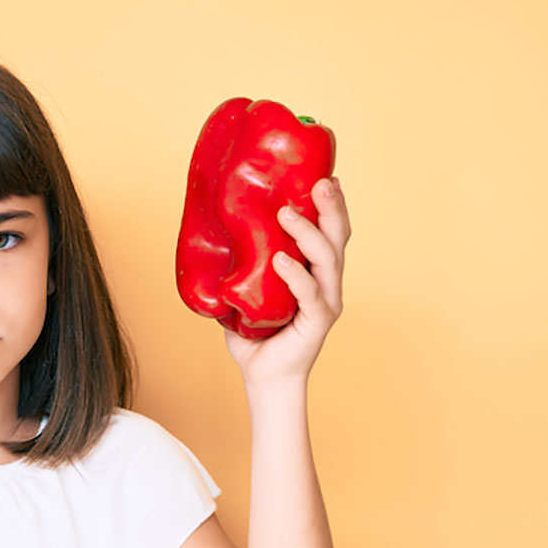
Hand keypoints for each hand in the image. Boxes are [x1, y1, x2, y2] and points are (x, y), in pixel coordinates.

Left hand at [224, 177, 350, 389]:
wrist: (262, 374)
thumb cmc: (255, 332)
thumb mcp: (246, 288)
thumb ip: (240, 263)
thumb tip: (210, 230)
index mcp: (314, 268)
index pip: (329, 229)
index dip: (330, 203)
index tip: (323, 172)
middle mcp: (326, 280)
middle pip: (338, 236)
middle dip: (331, 207)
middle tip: (320, 181)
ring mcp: (326, 300)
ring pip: (328, 259)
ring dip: (308, 233)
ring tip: (287, 214)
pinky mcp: (318, 321)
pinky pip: (310, 294)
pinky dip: (295, 275)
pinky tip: (281, 259)